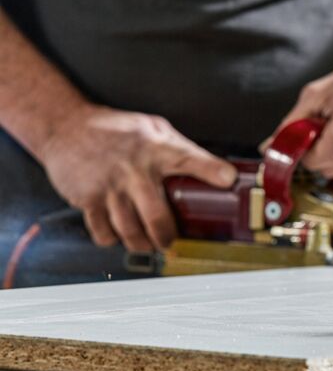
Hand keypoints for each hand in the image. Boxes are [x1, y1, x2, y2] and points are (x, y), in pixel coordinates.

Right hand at [39, 105, 236, 251]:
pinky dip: (113, 240)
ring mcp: (110, 187)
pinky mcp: (87, 199)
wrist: (65, 126)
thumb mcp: (154, 129)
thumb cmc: (116, 130)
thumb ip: (181, 150)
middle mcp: (134, 170)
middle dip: (167, 236)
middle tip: (171, 241)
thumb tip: (219, 173)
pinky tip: (119, 235)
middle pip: (158, 216)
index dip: (211, 170)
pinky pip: (103, 232)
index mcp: (156, 148)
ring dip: (143, 244)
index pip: (190, 158)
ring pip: (131, 231)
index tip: (228, 181)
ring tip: (149, 244)